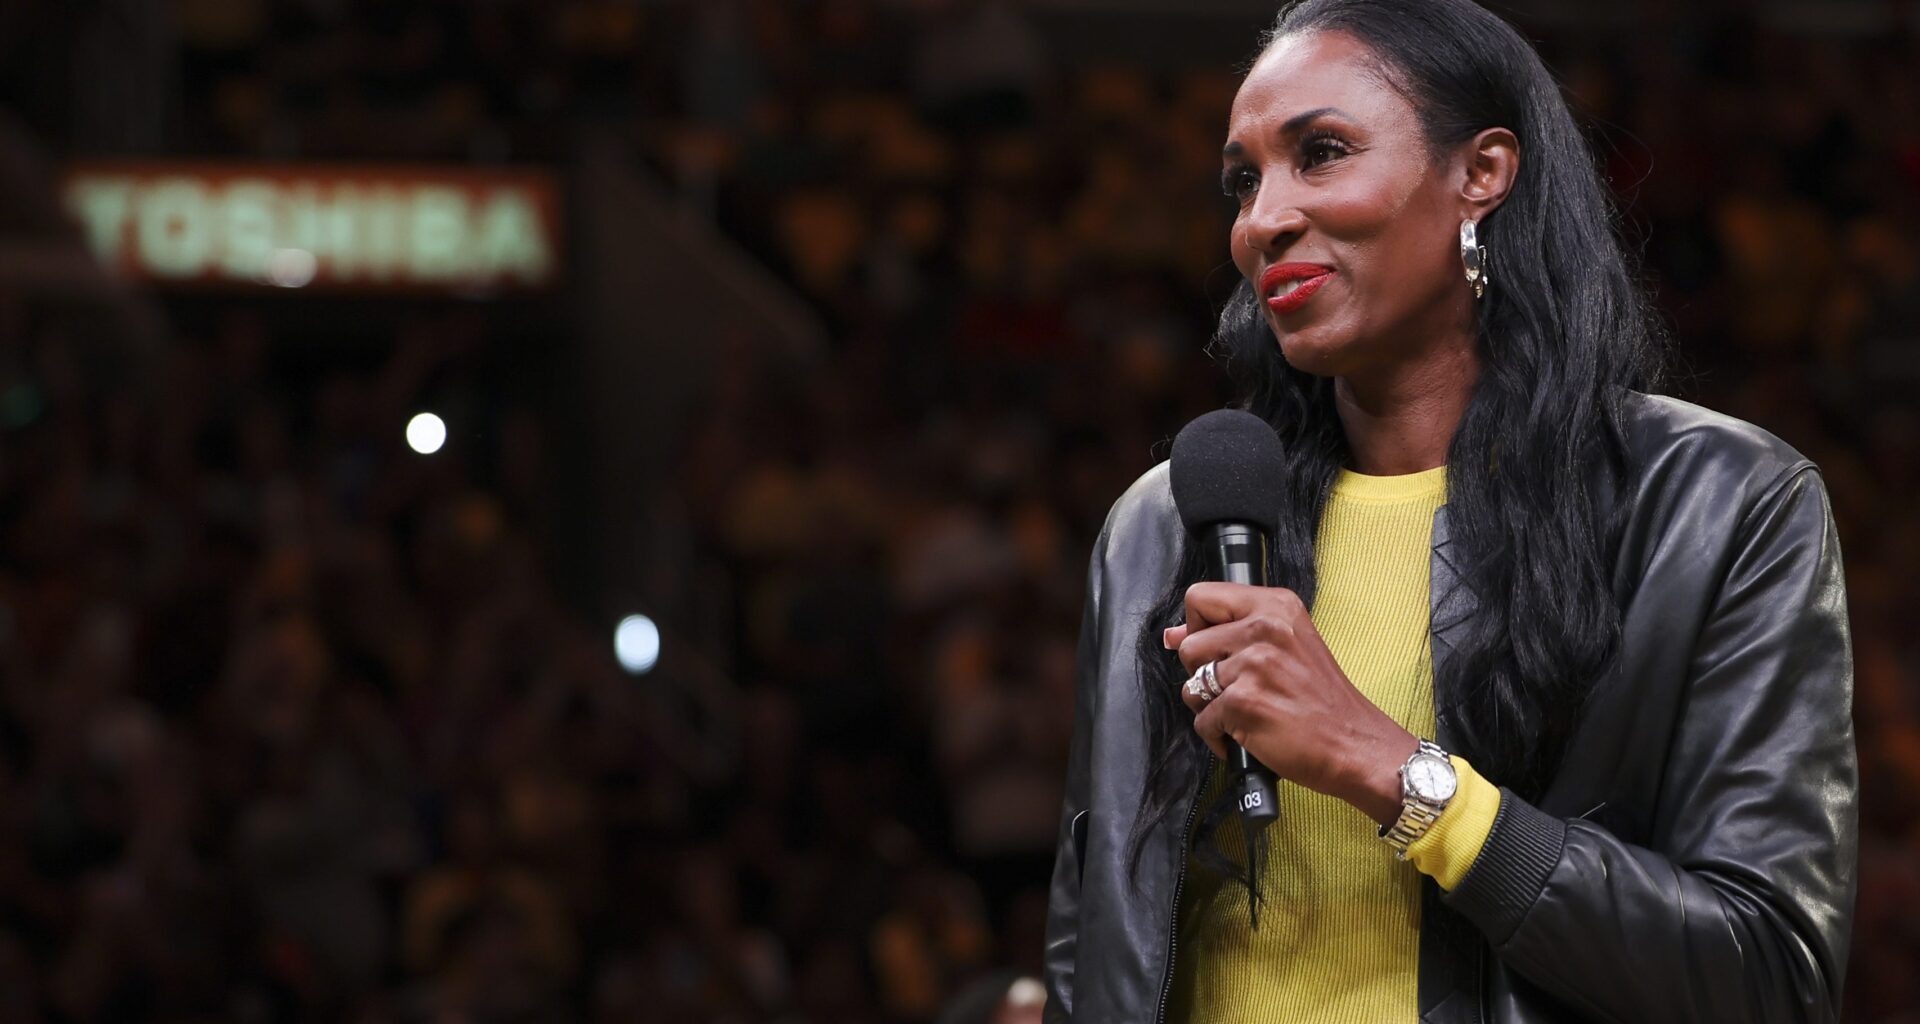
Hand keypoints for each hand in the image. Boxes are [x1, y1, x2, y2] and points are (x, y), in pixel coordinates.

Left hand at [1166, 581, 1417, 825]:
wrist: (1354, 744)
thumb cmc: (1322, 700)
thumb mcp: (1288, 645)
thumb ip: (1230, 631)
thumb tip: (1173, 635)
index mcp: (1276, 606)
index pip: (1201, 597)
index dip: (1197, 627)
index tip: (1214, 649)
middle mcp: (1265, 628)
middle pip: (1189, 644)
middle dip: (1203, 674)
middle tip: (1240, 689)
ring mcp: (1254, 665)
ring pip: (1191, 686)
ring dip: (1211, 707)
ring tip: (1246, 713)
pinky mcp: (1244, 703)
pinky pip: (1202, 720)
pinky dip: (1219, 736)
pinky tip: (1248, 735)